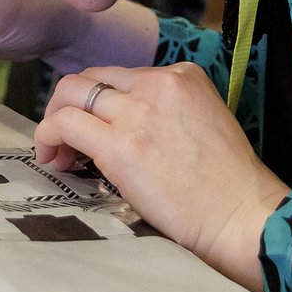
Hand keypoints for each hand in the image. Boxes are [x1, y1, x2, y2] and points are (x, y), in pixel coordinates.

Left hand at [35, 63, 288, 290]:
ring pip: (71, 92)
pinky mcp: (121, 144)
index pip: (121, 76)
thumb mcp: (205, 122)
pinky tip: (55, 159)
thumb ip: (167, 112)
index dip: (101, 104)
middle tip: (67, 139)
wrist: (242, 215)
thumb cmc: (229, 185)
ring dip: (55, 120)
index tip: (98, 129)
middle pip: (92, 77)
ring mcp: (139, 111)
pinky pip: (65, 123)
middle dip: (71, 104)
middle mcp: (159, 84)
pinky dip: (49, 136)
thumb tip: (124, 126)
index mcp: (183, 76)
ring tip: (60, 152)